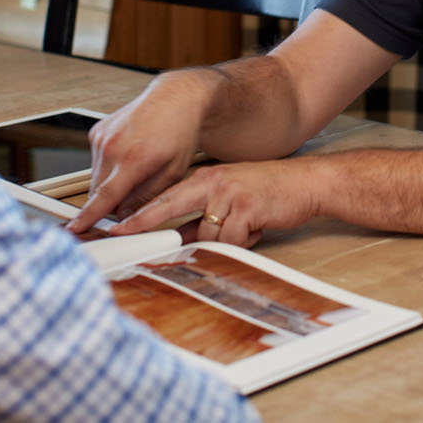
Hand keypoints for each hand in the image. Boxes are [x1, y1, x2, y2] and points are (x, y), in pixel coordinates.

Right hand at [66, 71, 213, 233]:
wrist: (175, 99)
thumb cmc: (179, 132)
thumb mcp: (173, 172)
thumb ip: (146, 197)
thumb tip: (126, 216)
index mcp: (133, 158)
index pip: (105, 196)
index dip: (88, 216)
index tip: (75, 228)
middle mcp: (112, 145)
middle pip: (98, 190)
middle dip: (110, 201)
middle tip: (131, 196)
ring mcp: (102, 136)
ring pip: (95, 176)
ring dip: (110, 181)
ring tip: (136, 167)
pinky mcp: (96, 131)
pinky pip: (96, 160)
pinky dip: (108, 165)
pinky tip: (128, 154)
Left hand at [112, 158, 324, 248]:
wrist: (305, 183)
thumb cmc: (269, 191)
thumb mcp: (230, 198)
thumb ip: (203, 216)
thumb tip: (179, 239)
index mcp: (205, 178)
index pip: (165, 198)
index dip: (140, 215)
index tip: (117, 229)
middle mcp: (212, 182)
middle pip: (171, 209)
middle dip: (147, 226)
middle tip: (124, 237)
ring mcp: (228, 193)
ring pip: (206, 235)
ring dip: (224, 242)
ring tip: (245, 229)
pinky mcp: (245, 208)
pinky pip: (230, 240)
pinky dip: (242, 243)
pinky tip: (255, 229)